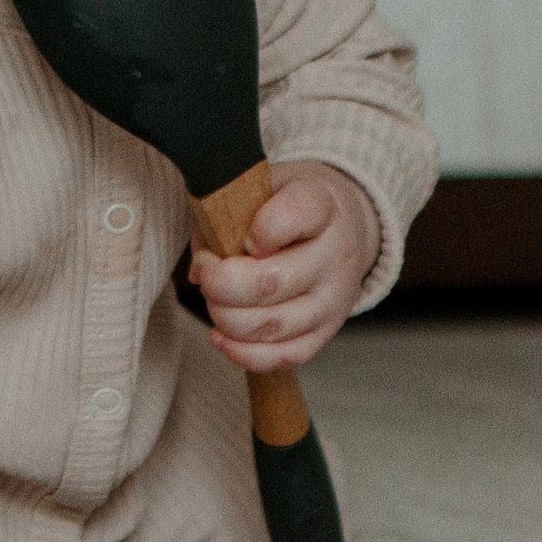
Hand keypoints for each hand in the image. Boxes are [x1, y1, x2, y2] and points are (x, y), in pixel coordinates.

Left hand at [190, 159, 379, 373]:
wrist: (341, 227)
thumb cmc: (289, 205)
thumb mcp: (262, 185)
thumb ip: (224, 212)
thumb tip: (199, 269)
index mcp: (321, 206)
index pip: (296, 214)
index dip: (258, 229)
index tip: (241, 234)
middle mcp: (333, 256)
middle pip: (270, 283)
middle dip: (220, 283)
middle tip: (206, 272)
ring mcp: (332, 300)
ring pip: (270, 326)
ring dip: (225, 317)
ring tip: (213, 298)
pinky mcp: (325, 332)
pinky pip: (282, 357)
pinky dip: (242, 352)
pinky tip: (220, 334)